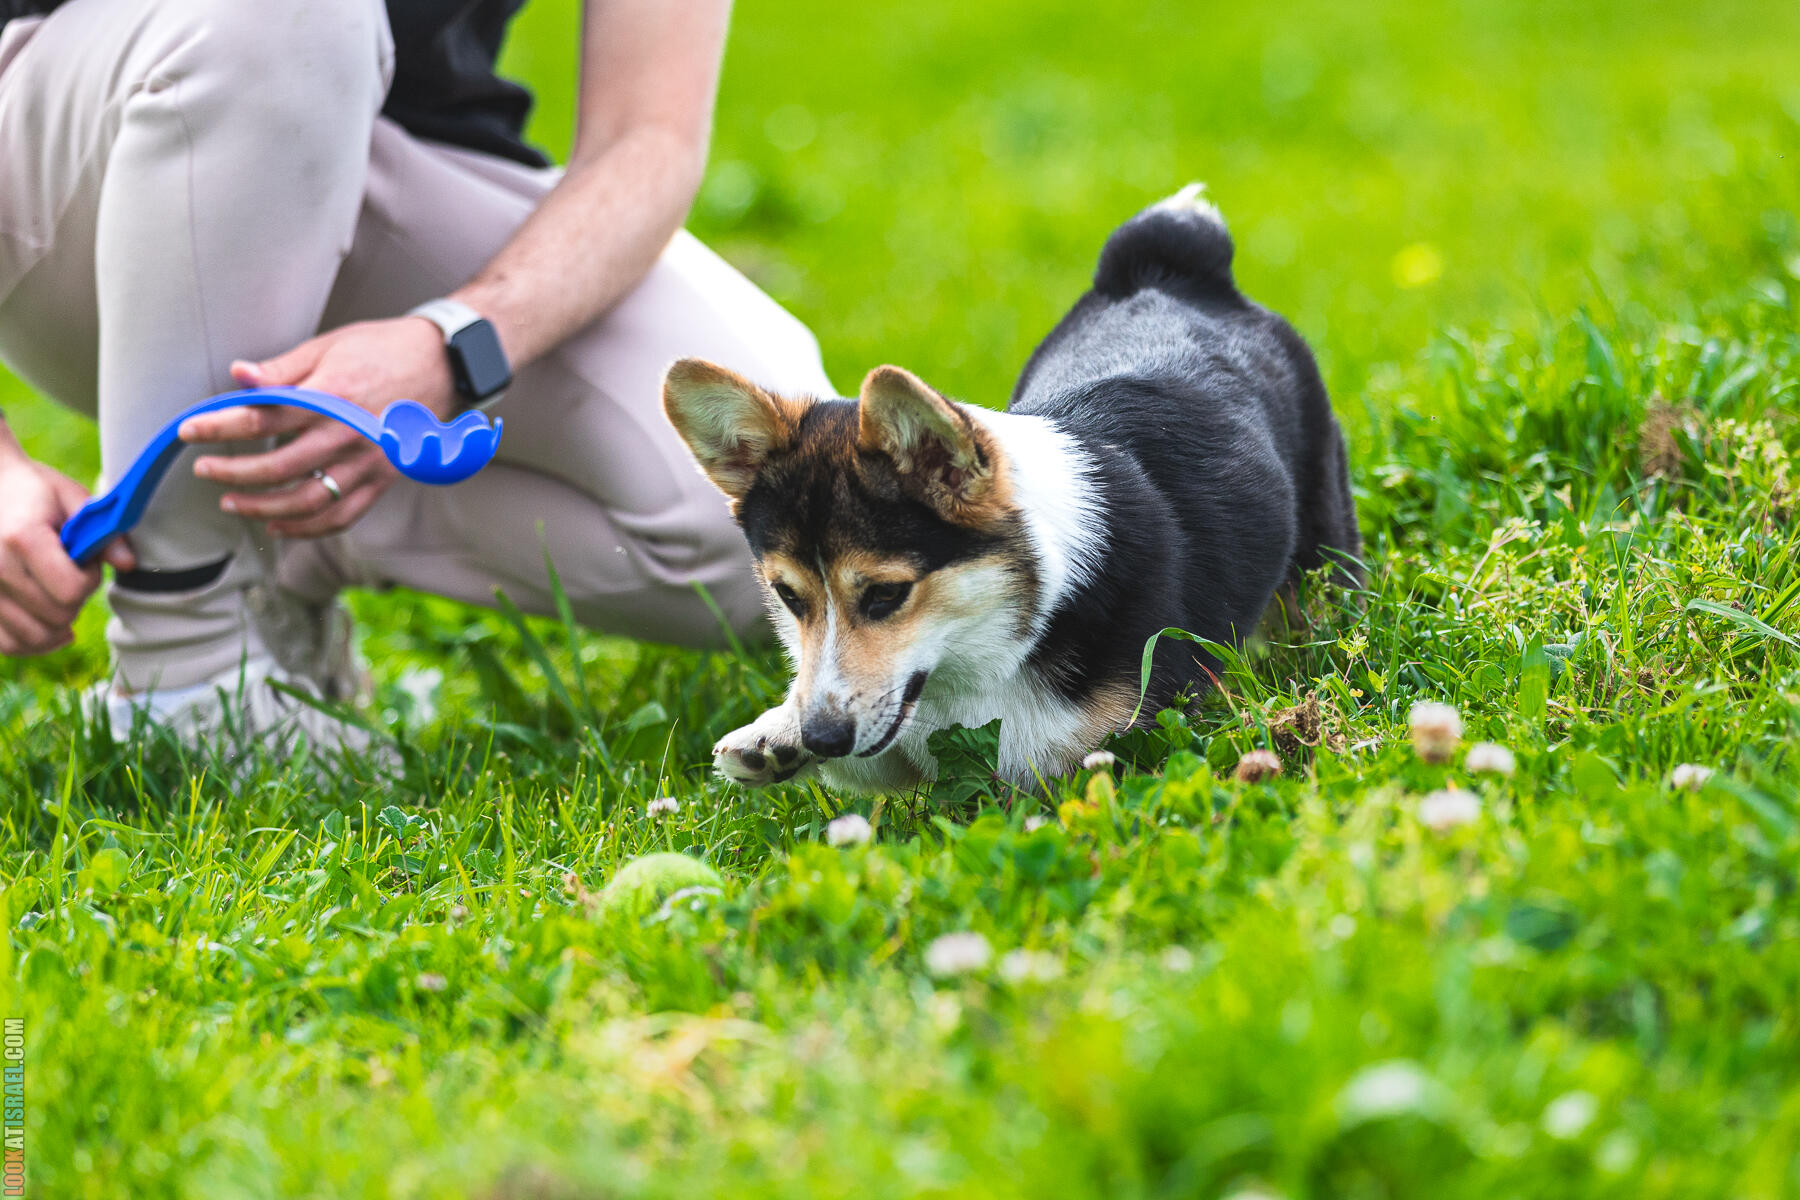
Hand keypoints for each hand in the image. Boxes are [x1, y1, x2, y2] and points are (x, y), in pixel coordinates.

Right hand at [0, 452, 135, 655]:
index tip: (83, 560)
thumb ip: (103, 531)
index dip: (89, 579)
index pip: (71, 591)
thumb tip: (128, 564)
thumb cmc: (32, 490)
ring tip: (56, 595)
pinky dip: (33, 642)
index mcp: (21, 539)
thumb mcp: (72, 497)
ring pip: (33, 637)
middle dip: (75, 600)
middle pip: (56, 616)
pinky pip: (9, 644)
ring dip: (57, 624)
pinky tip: (49, 627)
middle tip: (69, 574)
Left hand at [178, 317, 456, 537]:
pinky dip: (306, 529)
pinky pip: (340, 516)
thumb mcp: (328, 347)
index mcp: (331, 396)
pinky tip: (277, 526)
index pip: (262, 419)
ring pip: (307, 501)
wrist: (442, 366)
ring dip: (262, 508)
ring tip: (231, 501)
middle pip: (277, 467)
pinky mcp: (381, 480)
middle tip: (203, 469)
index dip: (219, 427)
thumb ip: (282, 369)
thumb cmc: (381, 350)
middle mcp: (348, 435)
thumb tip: (238, 375)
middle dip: (232, 472)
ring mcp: (367, 463)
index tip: (190, 430)